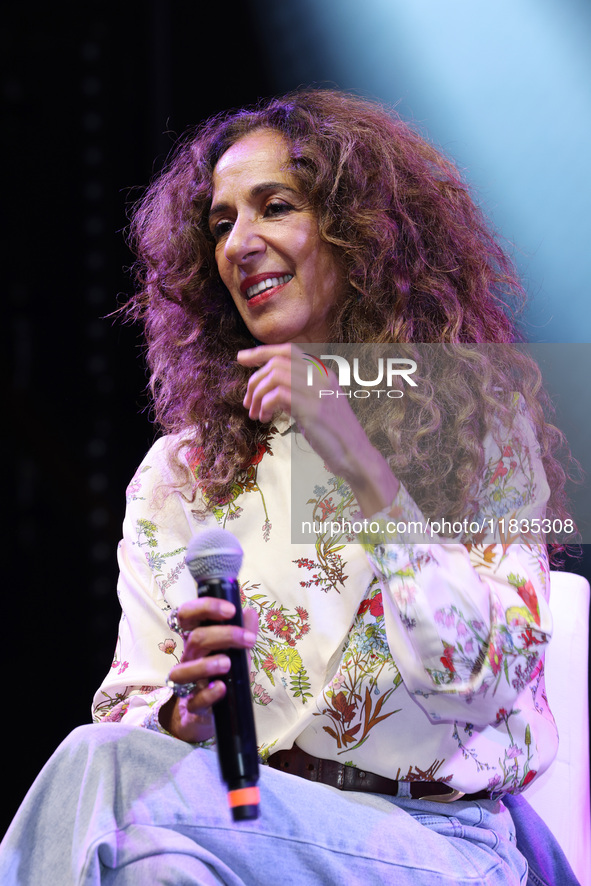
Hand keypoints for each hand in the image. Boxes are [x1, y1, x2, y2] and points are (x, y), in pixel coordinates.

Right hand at [159, 598, 258, 742]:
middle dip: (224, 634)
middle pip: (194, 638)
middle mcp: (189, 658)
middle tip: (248, 639)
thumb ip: (244, 632)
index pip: (187, 615)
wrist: (209, 713)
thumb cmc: (223, 675)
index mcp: (197, 640)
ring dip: (206, 664)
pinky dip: (209, 694)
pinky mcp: (193, 706)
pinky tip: (222, 688)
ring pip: (184, 670)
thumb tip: (249, 612)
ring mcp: (188, 683)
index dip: (205, 607)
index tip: (230, 609)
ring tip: (227, 663)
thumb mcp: (237, 652)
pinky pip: (195, 700)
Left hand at [237, 343, 398, 516]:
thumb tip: (269, 389)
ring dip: (257, 394)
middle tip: (247, 401)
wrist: (355, 455)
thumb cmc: (333, 434)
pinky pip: (277, 395)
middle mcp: (321, 376)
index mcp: (323, 372)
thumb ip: (296, 393)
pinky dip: (264, 405)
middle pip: (277, 361)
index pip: (288, 350)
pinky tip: (264, 419)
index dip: (262, 351)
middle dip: (255, 379)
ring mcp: (318, 390)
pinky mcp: (312, 408)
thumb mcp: (315, 406)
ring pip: (274, 376)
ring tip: (254, 413)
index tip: (242, 358)